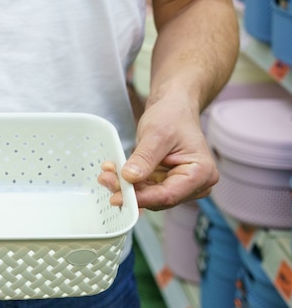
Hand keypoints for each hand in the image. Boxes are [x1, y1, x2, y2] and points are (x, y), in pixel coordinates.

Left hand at [98, 96, 217, 210]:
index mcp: (202, 172)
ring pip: (148, 196)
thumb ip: (144, 158)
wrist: (173, 109)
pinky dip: (128, 182)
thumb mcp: (156, 134)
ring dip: (126, 187)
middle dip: (130, 192)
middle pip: (158, 198)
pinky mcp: (165, 183)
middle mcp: (195, 184)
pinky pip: (145, 189)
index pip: (169, 195)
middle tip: (106, 180)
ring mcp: (180, 185)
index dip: (142, 198)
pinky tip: (114, 173)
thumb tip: (129, 178)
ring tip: (107, 174)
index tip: (119, 196)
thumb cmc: (173, 117)